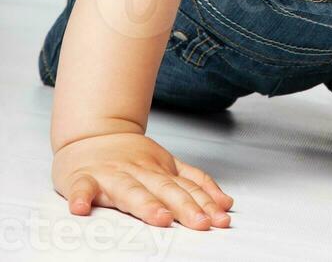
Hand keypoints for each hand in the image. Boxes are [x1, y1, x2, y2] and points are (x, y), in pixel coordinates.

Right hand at [52, 132, 233, 229]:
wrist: (92, 133)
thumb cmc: (131, 157)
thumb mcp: (167, 165)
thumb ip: (194, 183)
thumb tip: (225, 204)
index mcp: (159, 170)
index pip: (186, 188)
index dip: (205, 203)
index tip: (220, 218)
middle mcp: (139, 171)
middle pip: (164, 190)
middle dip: (184, 207)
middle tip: (201, 223)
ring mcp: (111, 175)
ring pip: (130, 190)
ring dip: (145, 204)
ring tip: (160, 218)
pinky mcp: (83, 178)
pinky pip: (81, 188)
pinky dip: (81, 198)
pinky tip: (81, 209)